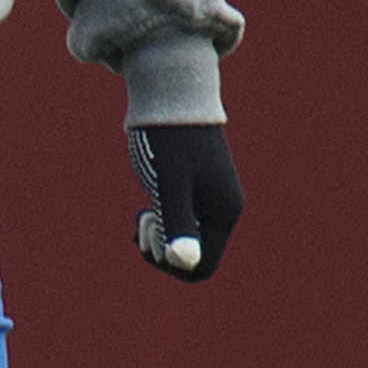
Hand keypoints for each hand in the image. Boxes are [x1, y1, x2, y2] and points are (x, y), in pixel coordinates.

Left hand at [130, 121, 238, 281]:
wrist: (171, 100)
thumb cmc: (167, 141)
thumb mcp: (169, 184)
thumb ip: (177, 223)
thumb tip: (185, 262)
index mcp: (223, 213)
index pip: (202, 266)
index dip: (170, 264)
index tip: (150, 235)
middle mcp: (221, 211)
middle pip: (191, 259)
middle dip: (160, 250)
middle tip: (143, 220)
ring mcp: (208, 202)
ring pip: (182, 242)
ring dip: (157, 238)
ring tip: (143, 213)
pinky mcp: (193, 192)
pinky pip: (178, 225)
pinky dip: (157, 225)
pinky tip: (144, 211)